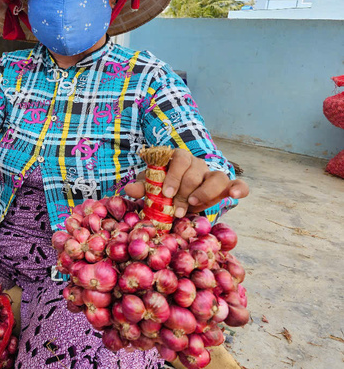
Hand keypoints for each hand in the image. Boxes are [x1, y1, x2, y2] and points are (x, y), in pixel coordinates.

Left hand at [124, 149, 248, 216]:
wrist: (176, 196)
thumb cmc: (162, 187)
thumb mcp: (150, 186)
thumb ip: (142, 186)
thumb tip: (129, 188)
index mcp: (177, 158)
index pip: (178, 159)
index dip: (173, 176)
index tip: (166, 193)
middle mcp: (196, 163)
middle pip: (194, 173)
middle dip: (184, 193)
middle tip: (176, 210)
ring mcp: (211, 174)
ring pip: (217, 177)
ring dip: (205, 192)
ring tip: (194, 204)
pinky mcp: (224, 187)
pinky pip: (236, 184)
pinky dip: (239, 189)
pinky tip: (235, 196)